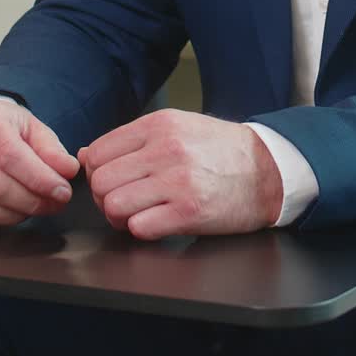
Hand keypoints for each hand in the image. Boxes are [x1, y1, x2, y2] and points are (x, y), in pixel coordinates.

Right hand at [0, 99, 79, 229]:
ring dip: (14, 215)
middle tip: (55, 203)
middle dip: (32, 201)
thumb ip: (51, 148)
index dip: (40, 179)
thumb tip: (68, 170)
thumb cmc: (3, 127)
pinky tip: (7, 211)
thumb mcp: (30, 126)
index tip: (62, 192)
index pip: (10, 156)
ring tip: (34, 207)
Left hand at [78, 109, 283, 239]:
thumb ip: (133, 140)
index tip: (113, 181)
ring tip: (140, 213)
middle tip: (125, 202)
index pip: (98, 152)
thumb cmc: (220, 150)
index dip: (98, 173)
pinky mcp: (189, 211)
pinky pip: (139, 228)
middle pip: (101, 182)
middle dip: (106, 198)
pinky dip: (142, 230)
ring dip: (121, 217)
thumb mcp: (178, 128)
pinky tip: (159, 222)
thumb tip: (87, 156)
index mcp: (159, 125)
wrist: (268, 170)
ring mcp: (177, 181)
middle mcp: (165, 149)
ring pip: (114, 206)